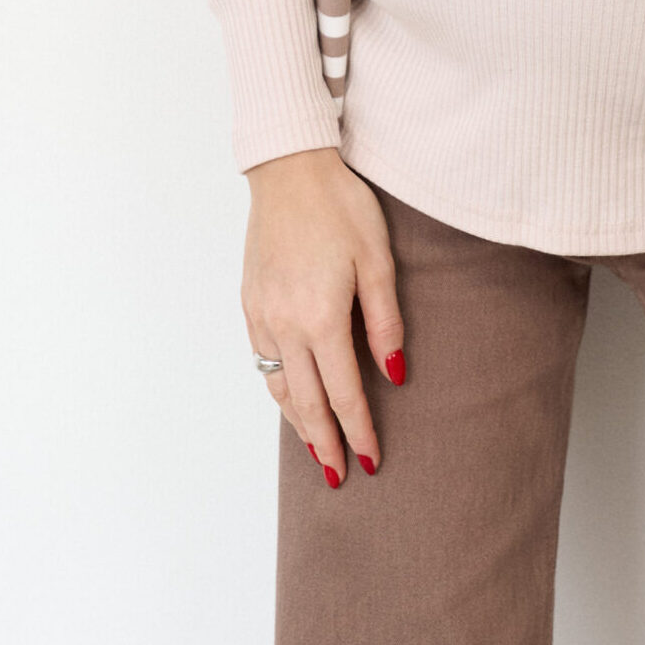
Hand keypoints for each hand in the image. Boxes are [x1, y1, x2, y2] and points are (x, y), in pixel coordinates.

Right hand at [241, 148, 406, 485]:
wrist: (289, 168)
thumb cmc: (341, 207)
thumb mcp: (378, 260)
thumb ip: (385, 322)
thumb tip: (395, 374)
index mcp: (321, 318)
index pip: (343, 393)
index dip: (359, 431)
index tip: (370, 461)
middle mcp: (284, 325)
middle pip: (307, 402)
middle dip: (325, 443)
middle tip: (340, 476)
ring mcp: (261, 315)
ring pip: (279, 386)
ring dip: (298, 422)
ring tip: (316, 449)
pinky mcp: (249, 301)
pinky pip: (263, 360)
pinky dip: (279, 387)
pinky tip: (291, 395)